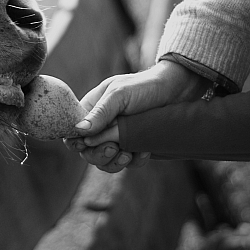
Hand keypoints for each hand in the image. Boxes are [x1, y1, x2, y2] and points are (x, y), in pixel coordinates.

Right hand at [63, 60, 211, 171]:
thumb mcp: (120, 95)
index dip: (75, 142)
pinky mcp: (135, 146)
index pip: (73, 132)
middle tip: (114, 148)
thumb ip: (100, 113)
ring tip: (127, 154)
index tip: (87, 144)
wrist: (177, 91)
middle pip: (87, 152)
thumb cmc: (145, 86)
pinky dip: (135, 161)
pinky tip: (144, 152)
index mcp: (92, 110)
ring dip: (114, 162)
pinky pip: (128, 163)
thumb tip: (78, 131)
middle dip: (98, 154)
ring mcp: (118, 137)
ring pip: (105, 162)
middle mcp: (102, 126)